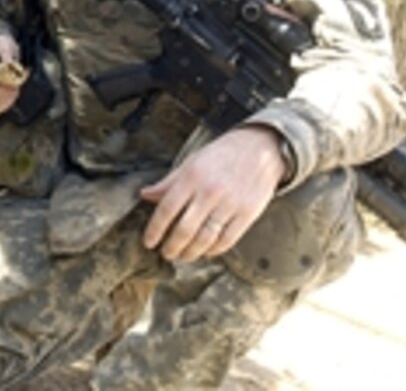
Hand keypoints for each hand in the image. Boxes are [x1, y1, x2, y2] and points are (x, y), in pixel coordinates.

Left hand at [140, 125, 287, 261]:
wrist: (260, 148)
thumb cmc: (221, 156)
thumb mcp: (191, 162)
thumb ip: (168, 182)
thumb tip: (144, 195)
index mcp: (192, 177)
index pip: (167, 209)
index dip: (155, 229)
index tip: (148, 242)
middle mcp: (210, 192)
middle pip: (185, 229)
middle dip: (172, 247)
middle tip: (166, 253)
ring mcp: (230, 204)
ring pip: (205, 239)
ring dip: (190, 253)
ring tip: (182, 256)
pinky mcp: (247, 214)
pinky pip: (227, 240)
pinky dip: (213, 250)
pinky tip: (205, 251)